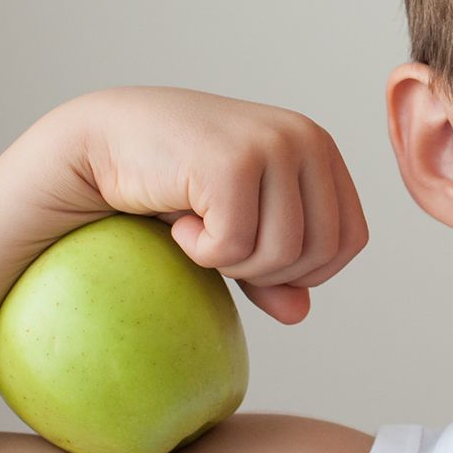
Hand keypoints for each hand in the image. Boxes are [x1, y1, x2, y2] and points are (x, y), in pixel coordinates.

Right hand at [48, 86, 369, 324]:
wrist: (102, 142)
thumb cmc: (171, 180)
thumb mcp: (234, 224)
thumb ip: (273, 267)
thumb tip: (300, 314)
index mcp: (318, 147)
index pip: (350, 239)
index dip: (306, 270)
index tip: (253, 256)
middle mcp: (304, 138)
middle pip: (321, 254)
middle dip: (268, 271)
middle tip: (219, 244)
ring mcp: (271, 145)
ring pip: (282, 255)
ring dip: (232, 263)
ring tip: (197, 230)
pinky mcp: (232, 163)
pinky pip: (235, 247)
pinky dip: (201, 252)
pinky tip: (179, 222)